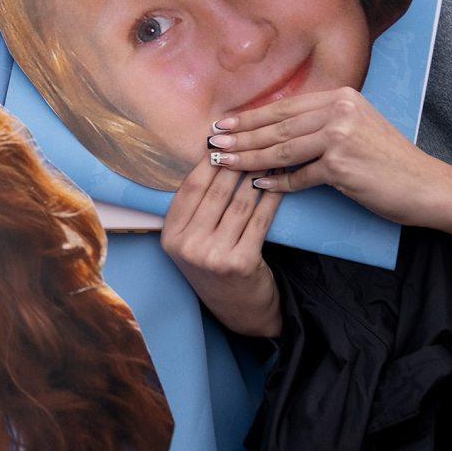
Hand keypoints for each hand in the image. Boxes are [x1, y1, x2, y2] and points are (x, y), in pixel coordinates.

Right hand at [159, 155, 282, 337]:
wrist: (239, 310)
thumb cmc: (217, 266)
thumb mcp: (194, 241)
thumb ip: (197, 209)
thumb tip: (214, 156)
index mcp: (171, 237)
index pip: (191, 188)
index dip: (208, 162)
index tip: (223, 140)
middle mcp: (188, 247)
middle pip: (216, 192)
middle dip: (237, 163)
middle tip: (253, 141)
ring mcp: (214, 256)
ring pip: (240, 203)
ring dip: (257, 176)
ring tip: (269, 156)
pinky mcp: (242, 262)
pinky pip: (260, 219)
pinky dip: (271, 197)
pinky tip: (279, 182)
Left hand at [211, 87, 451, 227]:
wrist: (426, 185)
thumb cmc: (388, 161)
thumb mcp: (356, 128)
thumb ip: (321, 122)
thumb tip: (274, 129)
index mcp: (340, 95)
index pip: (283, 107)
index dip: (249, 117)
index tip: (222, 125)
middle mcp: (339, 109)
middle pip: (277, 127)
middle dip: (240, 137)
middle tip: (211, 145)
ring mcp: (341, 136)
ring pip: (282, 150)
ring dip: (248, 159)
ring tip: (223, 164)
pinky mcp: (342, 165)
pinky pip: (299, 176)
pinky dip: (277, 184)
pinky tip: (257, 186)